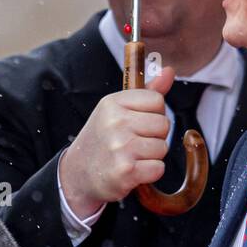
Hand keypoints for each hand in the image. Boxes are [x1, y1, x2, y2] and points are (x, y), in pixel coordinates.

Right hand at [58, 65, 174, 213]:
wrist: (77, 175)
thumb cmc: (102, 141)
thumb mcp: (116, 111)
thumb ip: (146, 92)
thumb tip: (169, 70)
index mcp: (112, 103)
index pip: (157, 101)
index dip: (153, 114)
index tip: (136, 124)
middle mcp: (115, 122)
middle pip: (163, 124)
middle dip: (154, 137)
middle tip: (133, 144)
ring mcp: (120, 147)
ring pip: (162, 147)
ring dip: (151, 157)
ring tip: (130, 158)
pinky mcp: (125, 171)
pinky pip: (158, 168)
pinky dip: (149, 174)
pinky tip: (132, 172)